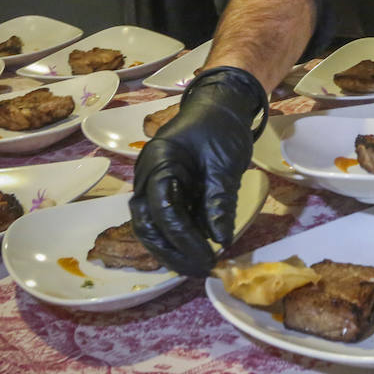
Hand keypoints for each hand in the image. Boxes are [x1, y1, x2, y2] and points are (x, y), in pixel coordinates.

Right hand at [129, 66, 266, 275]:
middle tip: (199, 269)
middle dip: (171, 251)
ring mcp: (155, 184)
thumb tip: (220, 240)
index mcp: (159, 162)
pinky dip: (181, 237)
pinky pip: (168, 219)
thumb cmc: (221, 126)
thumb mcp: (225, 163)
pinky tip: (199, 250)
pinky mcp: (168, 192)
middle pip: (148, 224)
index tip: (206, 257)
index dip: (183, 238)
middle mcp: (148, 175)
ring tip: (199, 264)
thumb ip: (220, 201)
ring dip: (173, 248)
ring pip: (154, 226)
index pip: (164, 210)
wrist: (222, 103)